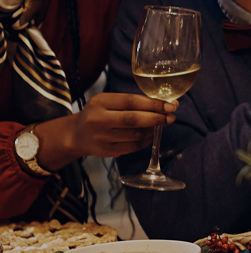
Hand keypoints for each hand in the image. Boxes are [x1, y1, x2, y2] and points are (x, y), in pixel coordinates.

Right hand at [35, 93, 175, 168]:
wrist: (77, 134)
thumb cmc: (99, 113)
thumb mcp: (109, 101)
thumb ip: (134, 102)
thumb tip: (168, 104)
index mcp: (99, 102)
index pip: (131, 101)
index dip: (154, 104)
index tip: (171, 105)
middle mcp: (98, 120)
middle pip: (133, 119)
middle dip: (157, 118)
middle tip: (171, 117)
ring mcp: (101, 138)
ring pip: (136, 135)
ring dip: (153, 130)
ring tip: (160, 124)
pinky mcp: (106, 151)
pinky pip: (133, 147)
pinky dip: (146, 140)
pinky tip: (150, 135)